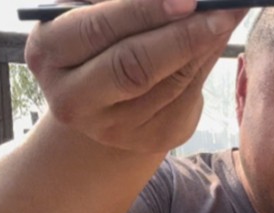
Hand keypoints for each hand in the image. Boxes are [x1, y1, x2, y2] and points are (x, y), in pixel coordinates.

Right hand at [24, 0, 247, 152]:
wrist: (100, 100)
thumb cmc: (100, 41)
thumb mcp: (95, 15)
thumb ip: (124, 5)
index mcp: (47, 52)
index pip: (98, 28)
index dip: (144, 11)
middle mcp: (72, 98)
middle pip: (133, 66)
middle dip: (182, 35)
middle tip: (220, 10)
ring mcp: (111, 127)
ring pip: (168, 83)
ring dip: (204, 46)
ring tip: (227, 17)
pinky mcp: (149, 138)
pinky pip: (186, 98)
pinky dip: (206, 64)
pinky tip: (217, 41)